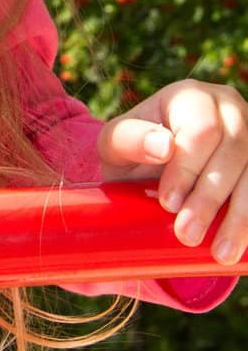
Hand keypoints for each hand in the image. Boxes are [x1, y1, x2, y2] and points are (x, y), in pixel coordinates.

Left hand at [96, 78, 247, 265]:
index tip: (168, 204)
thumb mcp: (115, 144)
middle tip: (187, 235)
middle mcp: (229, 109)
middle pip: (234, 151)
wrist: (152, 170)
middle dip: (210, 198)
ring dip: (241, 217)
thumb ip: (128, 139)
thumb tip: (164, 146)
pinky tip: (243, 247)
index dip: (187, 170)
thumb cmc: (133, 153)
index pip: (200, 130)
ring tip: (220, 253)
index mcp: (191, 96)